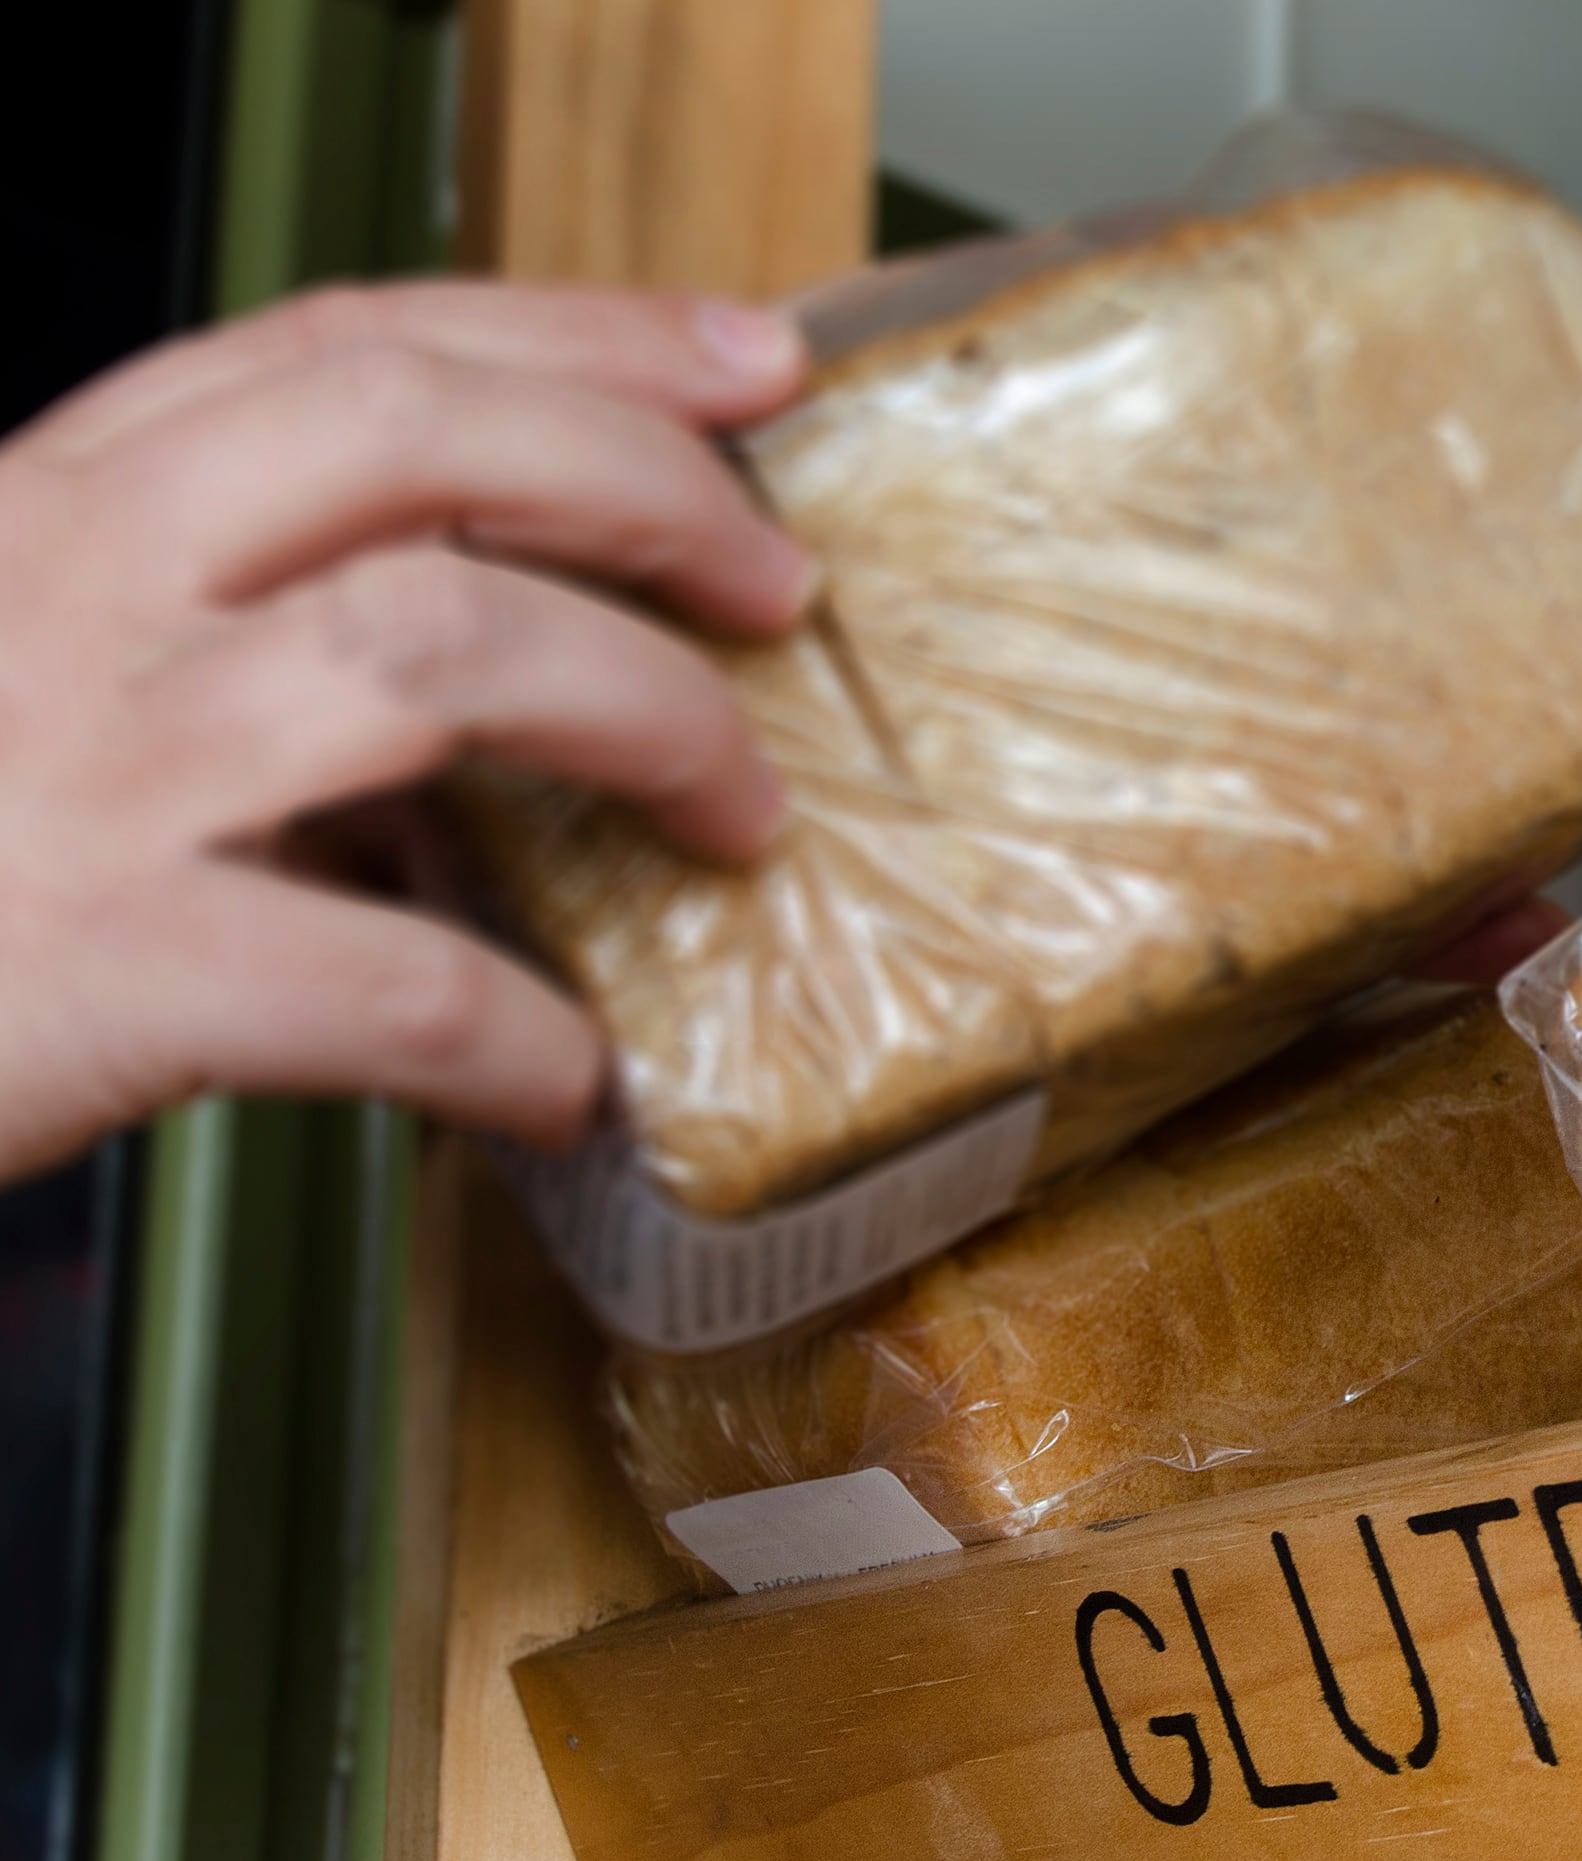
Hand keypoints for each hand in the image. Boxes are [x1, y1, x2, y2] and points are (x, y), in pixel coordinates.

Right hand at [0, 282, 814, 1180]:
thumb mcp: (20, 677)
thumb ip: (207, 633)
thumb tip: (485, 662)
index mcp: (52, 508)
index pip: (348, 347)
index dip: (573, 337)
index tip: (743, 361)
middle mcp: (65, 588)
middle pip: (419, 439)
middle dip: (649, 486)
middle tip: (781, 584)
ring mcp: (78, 769)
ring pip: (442, 654)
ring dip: (648, 718)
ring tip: (741, 814)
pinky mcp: (94, 963)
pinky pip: (393, 982)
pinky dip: (522, 1035)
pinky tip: (570, 1078)